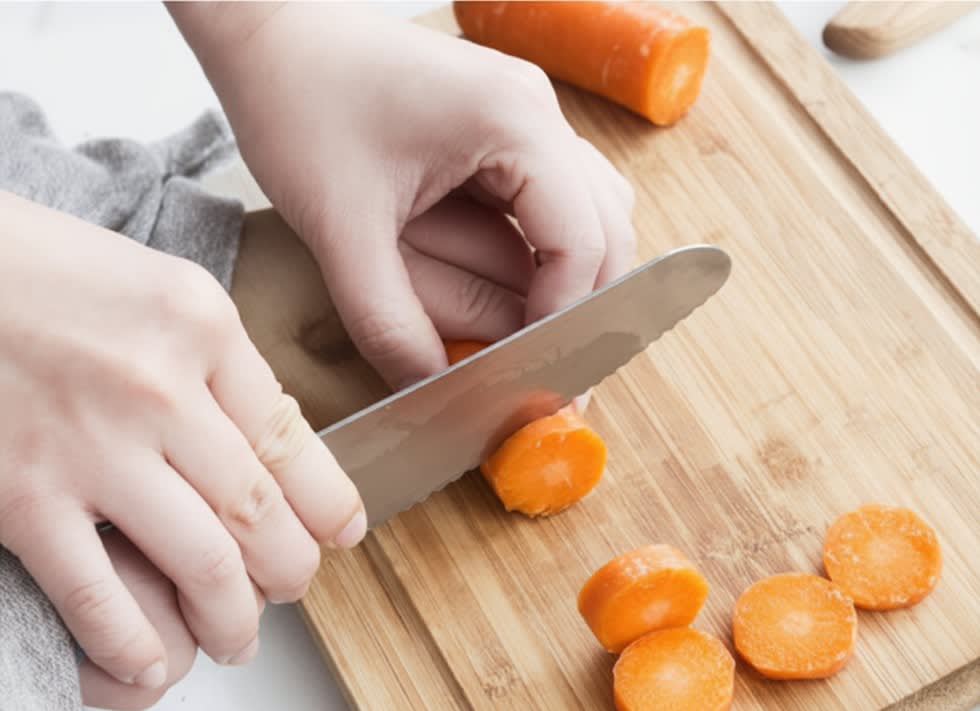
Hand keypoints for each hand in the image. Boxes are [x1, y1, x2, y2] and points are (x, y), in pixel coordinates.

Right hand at [0, 192, 363, 693]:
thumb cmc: (41, 270)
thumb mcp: (157, 288)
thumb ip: (214, 359)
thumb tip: (264, 438)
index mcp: (202, 326)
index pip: (291, 438)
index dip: (327, 501)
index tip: (343, 530)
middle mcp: (161, 387)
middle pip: (259, 507)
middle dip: (290, 568)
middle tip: (295, 587)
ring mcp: (92, 446)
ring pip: (202, 560)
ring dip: (231, 617)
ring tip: (238, 638)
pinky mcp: (22, 494)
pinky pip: (96, 593)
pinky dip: (130, 642)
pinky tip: (150, 661)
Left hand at [172, 3, 635, 389]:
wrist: (268, 33)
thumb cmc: (298, 103)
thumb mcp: (339, 229)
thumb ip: (389, 323)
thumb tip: (432, 393)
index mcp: (514, 121)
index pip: (585, 244)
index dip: (565, 321)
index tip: (533, 375)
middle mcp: (537, 111)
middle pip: (607, 229)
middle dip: (579, 305)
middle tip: (545, 369)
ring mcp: (524, 114)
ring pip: (589, 213)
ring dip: (567, 276)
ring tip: (532, 334)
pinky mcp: (501, 126)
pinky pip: (552, 197)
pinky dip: (542, 250)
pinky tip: (510, 286)